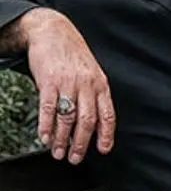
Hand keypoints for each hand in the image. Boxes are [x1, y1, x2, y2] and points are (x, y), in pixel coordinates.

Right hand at [21, 9, 115, 163]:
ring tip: (57, 152)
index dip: (106, 134)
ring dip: (61, 139)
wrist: (53, 32)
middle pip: (87, 121)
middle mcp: (87, 85)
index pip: (107, 114)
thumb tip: (93, 122)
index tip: (104, 150)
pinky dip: (46, 126)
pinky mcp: (49, 81)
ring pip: (67, 118)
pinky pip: (48, 108)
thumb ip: (93, 95)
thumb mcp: (91, 73)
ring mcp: (68, 83)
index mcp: (101, 84)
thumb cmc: (73, 54)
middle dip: (81, 143)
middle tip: (75, 158)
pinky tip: (44, 137)